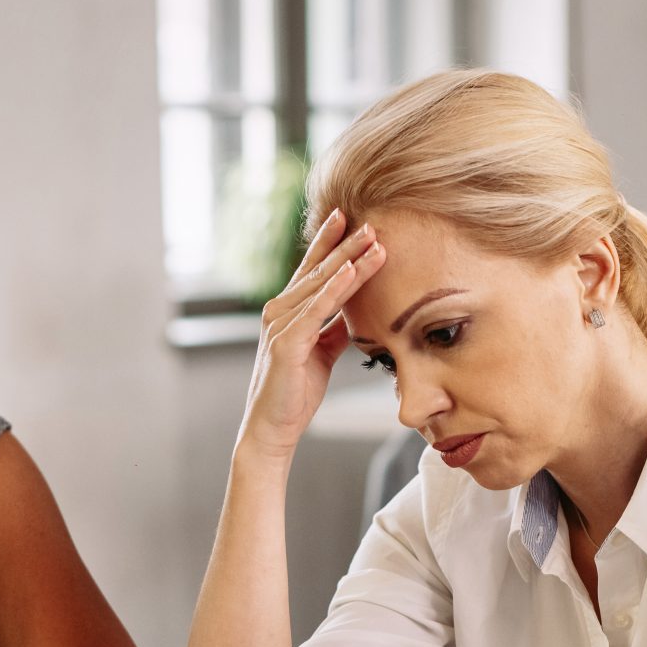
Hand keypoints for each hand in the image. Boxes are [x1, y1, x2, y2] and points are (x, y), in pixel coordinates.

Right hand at [234, 209, 387, 464]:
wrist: (273, 428)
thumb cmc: (295, 392)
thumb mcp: (322, 353)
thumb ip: (334, 328)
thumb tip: (354, 310)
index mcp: (288, 311)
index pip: (312, 270)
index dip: (330, 242)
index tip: (349, 218)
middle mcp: (279, 311)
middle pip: (318, 270)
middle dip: (346, 244)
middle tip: (370, 221)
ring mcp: (280, 325)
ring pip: (320, 285)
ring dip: (348, 260)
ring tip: (373, 240)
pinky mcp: (286, 343)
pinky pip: (316, 310)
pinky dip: (335, 289)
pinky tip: (352, 271)